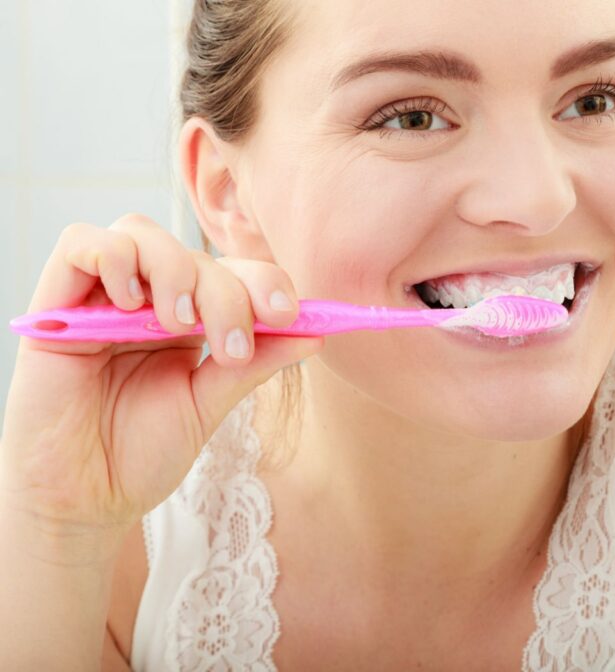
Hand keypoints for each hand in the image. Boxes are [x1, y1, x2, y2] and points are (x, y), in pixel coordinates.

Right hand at [0, 214, 321, 552]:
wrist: (83, 500)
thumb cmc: (141, 455)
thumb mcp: (210, 404)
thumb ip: (255, 363)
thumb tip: (316, 333)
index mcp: (188, 320)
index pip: (233, 273)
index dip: (265, 282)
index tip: (288, 315)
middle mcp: (146, 300)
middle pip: (196, 255)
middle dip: (228, 294)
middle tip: (233, 348)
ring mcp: (100, 297)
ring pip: (142, 233)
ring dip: (176, 272)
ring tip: (177, 327)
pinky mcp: (54, 304)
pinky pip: (81, 242)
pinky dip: (115, 259)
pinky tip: (131, 304)